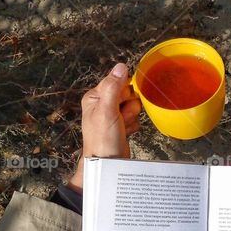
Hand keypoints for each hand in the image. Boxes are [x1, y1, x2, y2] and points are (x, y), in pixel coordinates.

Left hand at [67, 63, 141, 191]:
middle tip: (120, 118)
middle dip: (128, 106)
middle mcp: (103, 103)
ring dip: (131, 117)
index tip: (119, 105)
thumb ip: (113, 87)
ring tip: (121, 127)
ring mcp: (113, 115)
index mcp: (95, 96)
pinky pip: (135, 118)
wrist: (107, 164)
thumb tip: (120, 66)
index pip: (117, 81)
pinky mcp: (121, 125)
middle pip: (127, 93)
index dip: (123, 93)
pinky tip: (125, 133)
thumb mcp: (106, 110)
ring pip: (133, 105)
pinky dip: (132, 125)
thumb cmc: (103, 138)